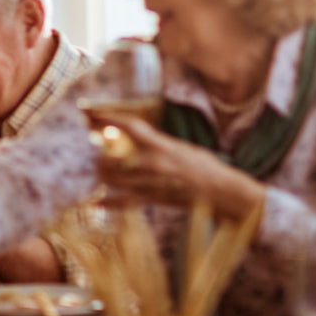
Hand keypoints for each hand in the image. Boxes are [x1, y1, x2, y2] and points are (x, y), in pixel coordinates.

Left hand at [92, 113, 264, 220]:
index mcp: (163, 145)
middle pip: (112, 155)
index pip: (130, 125)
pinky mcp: (154, 200)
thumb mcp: (182, 148)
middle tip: (98, 154)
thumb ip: (159, 144)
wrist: (224, 193)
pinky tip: (98, 201)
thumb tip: (137, 138)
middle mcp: (154, 162)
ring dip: (102, 175)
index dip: (108, 117)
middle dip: (100, 155)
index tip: (91, 113)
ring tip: (101, 173)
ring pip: (113, 178)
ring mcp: (152, 182)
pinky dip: (109, 202)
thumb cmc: (206, 168)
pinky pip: (124, 202)